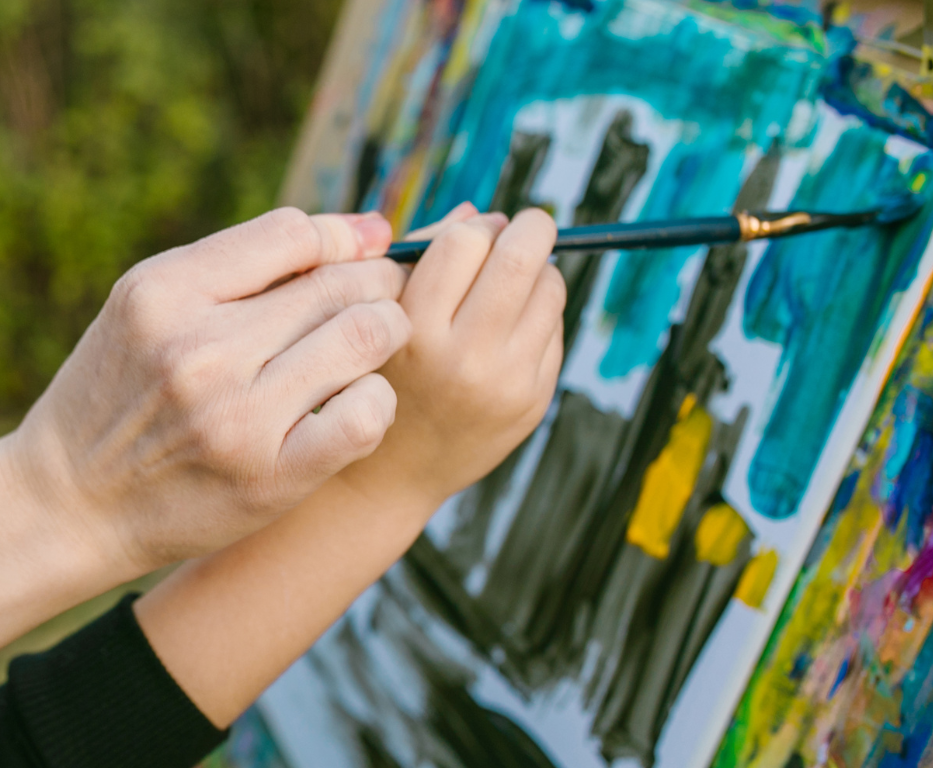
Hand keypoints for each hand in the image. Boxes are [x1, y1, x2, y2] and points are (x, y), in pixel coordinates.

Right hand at [9, 208, 412, 569]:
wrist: (71, 504)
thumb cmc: (121, 392)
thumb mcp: (148, 308)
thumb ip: (242, 265)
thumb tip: (368, 230)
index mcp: (163, 293)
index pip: (294, 233)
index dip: (343, 239)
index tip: (362, 253)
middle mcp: (199, 350)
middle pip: (337, 285)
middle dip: (377, 283)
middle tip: (381, 297)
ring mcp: (235, 416)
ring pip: (363, 338)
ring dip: (386, 332)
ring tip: (377, 340)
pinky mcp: (269, 478)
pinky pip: (364, 417)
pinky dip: (378, 399)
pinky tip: (360, 399)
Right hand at [343, 203, 564, 507]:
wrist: (391, 475)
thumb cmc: (379, 376)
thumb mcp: (377, 317)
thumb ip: (420, 258)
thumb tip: (485, 214)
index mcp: (412, 331)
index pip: (462, 242)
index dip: (477, 227)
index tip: (480, 230)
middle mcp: (462, 359)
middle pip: (521, 258)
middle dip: (532, 227)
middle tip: (529, 224)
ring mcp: (505, 384)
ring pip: (550, 289)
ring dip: (539, 271)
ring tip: (514, 283)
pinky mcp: (532, 402)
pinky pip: (555, 330)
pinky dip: (540, 315)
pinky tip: (511, 330)